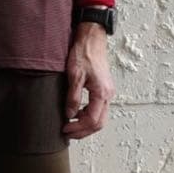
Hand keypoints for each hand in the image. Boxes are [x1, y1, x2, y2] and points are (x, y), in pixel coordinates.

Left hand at [62, 22, 115, 138]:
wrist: (92, 39)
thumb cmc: (84, 53)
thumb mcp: (74, 75)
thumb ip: (73, 97)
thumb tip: (70, 115)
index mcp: (102, 93)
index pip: (92, 120)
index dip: (78, 129)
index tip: (65, 129)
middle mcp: (108, 95)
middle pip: (99, 123)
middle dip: (83, 131)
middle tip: (67, 133)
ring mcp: (107, 93)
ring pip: (100, 118)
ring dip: (86, 125)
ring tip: (70, 125)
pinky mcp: (104, 90)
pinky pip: (99, 109)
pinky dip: (88, 116)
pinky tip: (76, 114)